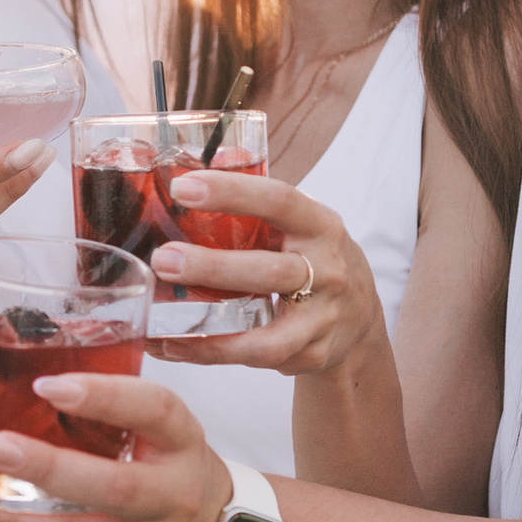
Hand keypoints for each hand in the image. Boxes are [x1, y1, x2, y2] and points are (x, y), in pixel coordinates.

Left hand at [0, 373, 231, 521]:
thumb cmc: (173, 470)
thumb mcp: (164, 432)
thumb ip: (115, 408)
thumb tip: (29, 375)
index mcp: (183, 441)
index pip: (154, 410)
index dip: (103, 395)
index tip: (47, 385)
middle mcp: (172, 492)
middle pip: (115, 483)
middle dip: (49, 466)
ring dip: (17, 516)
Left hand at [151, 171, 391, 384]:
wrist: (359, 319)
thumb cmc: (313, 259)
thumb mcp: (300, 224)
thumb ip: (256, 199)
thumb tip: (200, 162)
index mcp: (320, 226)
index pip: (280, 201)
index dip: (232, 193)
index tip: (183, 188)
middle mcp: (328, 271)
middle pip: (271, 272)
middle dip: (213, 267)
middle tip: (163, 260)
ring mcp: (323, 319)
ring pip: (269, 334)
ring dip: (213, 334)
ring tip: (163, 327)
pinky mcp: (312, 354)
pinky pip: (258, 359)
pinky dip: (212, 355)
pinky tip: (174, 347)